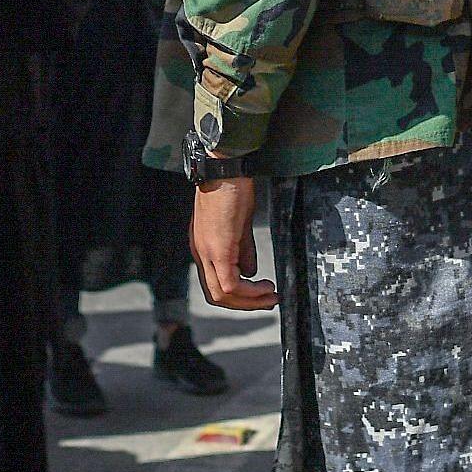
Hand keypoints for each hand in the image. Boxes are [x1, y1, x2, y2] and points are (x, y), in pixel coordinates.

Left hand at [190, 176, 277, 311]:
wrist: (224, 167)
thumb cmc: (232, 188)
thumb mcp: (239, 225)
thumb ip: (243, 250)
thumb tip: (251, 272)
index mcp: (203, 247)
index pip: (215, 283)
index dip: (238, 296)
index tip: (261, 295)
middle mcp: (200, 253)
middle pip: (216, 295)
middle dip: (244, 304)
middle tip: (269, 302)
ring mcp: (206, 252)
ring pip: (221, 294)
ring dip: (249, 301)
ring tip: (271, 296)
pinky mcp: (218, 248)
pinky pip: (230, 284)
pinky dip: (249, 291)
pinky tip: (265, 286)